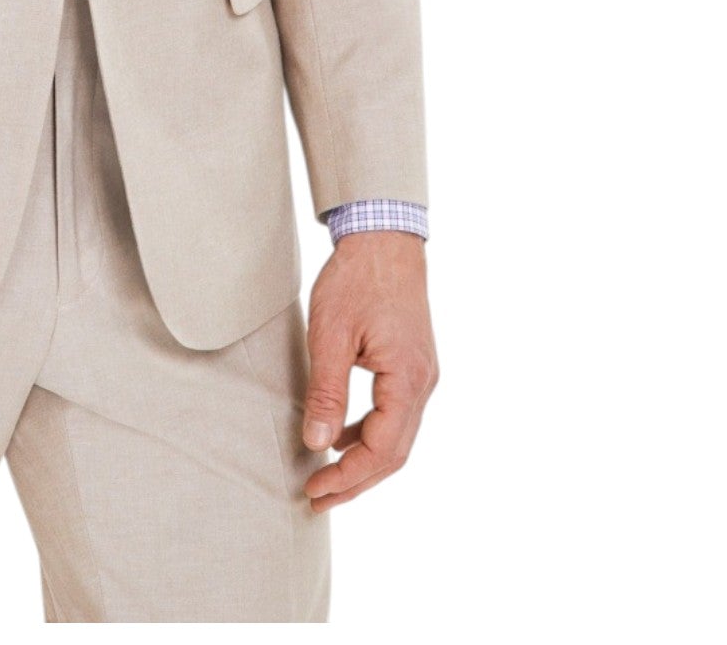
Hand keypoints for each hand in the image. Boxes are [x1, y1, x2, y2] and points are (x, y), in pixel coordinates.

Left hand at [301, 231, 437, 511]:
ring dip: (363, 461)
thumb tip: (317, 442)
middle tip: (318, 499)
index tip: (315, 490)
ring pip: (397, 437)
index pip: (382, 450)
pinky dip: (370, 433)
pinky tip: (342, 435)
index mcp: (407, 380)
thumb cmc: (357, 279)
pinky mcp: (413, 365)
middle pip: (395, 454)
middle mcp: (423, 383)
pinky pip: (396, 414)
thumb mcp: (330, 334)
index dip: (348, 477)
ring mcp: (422, 375)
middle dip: (356, 481)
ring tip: (326, 476)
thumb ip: (326, 392)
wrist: (384, 238)